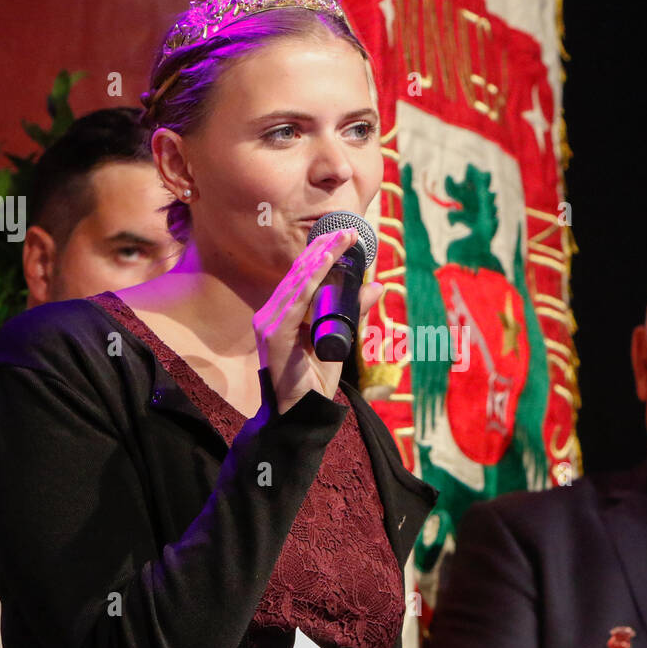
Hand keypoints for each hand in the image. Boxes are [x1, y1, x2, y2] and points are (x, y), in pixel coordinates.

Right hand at [253, 229, 382, 413]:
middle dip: (325, 250)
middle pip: (299, 274)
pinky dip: (309, 281)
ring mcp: (269, 323)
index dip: (324, 254)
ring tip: (341, 240)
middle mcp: (272, 314)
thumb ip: (355, 313)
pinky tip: (322, 264)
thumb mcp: (342, 339)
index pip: (304, 277)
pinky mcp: (273, 335)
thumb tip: (377, 286)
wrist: (303, 416)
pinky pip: (294, 302)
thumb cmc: (316, 381)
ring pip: (297, 283)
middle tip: (349, 231)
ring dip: (320, 259)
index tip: (347, 236)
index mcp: (285, 314)